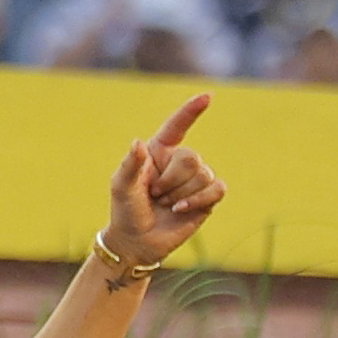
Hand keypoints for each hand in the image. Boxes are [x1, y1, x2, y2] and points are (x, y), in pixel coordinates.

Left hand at [102, 92, 224, 268]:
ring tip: (164, 205)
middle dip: (171, 180)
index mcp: (158, 150)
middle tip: (154, 195)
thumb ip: (129, 165)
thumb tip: (138, 143)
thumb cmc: (126, 209)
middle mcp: (179, 161)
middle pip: (191, 158)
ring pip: (203, 175)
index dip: (191, 111)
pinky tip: (181, 209)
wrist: (137, 240)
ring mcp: (196, 178)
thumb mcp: (121, 186)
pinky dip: (198, 200)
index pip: (177, 126)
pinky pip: (217, 189)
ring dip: (179, 194)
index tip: (208, 96)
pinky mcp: (208, 196)